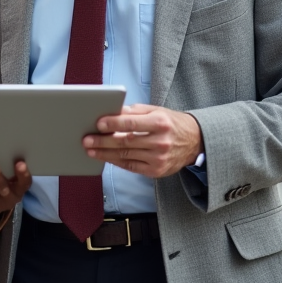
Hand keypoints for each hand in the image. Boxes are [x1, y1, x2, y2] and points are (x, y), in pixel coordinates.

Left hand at [0, 160, 31, 216]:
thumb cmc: (2, 179)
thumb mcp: (7, 174)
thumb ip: (6, 165)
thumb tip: (1, 146)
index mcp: (20, 186)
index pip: (25, 181)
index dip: (23, 173)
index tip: (20, 162)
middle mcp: (13, 195)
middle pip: (7, 187)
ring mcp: (1, 202)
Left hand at [83, 104, 203, 177]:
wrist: (195, 142)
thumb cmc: (171, 123)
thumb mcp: (156, 111)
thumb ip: (134, 112)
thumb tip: (112, 112)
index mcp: (160, 123)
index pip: (131, 124)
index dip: (113, 124)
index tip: (98, 124)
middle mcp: (160, 141)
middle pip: (126, 142)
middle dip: (103, 141)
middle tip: (86, 140)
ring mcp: (159, 158)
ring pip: (126, 156)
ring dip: (105, 154)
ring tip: (91, 150)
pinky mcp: (157, 171)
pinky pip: (132, 166)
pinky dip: (117, 162)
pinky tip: (106, 158)